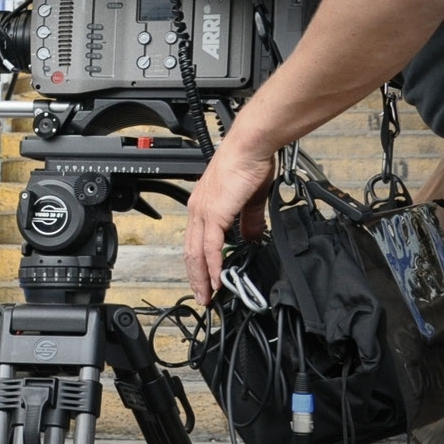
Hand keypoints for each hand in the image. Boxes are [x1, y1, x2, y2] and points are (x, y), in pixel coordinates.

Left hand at [182, 139, 276, 301]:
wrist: (250, 147)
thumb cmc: (250, 164)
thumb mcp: (250, 200)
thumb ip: (248, 221)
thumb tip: (252, 237)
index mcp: (203, 205)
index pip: (196, 241)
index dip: (200, 263)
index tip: (206, 280)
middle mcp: (198, 209)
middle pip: (191, 251)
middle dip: (197, 277)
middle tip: (203, 296)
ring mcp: (203, 211)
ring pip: (197, 252)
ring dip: (203, 276)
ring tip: (208, 295)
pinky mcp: (214, 212)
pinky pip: (211, 246)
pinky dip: (213, 265)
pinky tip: (217, 278)